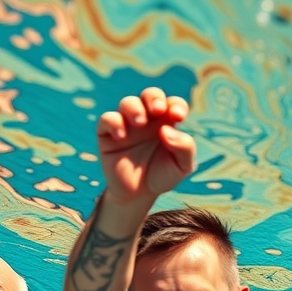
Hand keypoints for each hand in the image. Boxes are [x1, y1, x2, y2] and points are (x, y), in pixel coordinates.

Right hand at [97, 86, 194, 206]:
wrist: (138, 195)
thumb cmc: (162, 176)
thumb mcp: (181, 167)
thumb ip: (184, 148)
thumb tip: (167, 130)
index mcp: (167, 123)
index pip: (173, 103)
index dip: (176, 105)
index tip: (177, 117)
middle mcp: (147, 119)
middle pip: (150, 95)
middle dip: (154, 97)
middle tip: (157, 110)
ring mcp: (127, 125)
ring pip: (128, 102)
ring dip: (134, 108)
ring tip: (139, 123)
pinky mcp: (108, 135)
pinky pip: (106, 119)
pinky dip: (113, 122)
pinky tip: (122, 136)